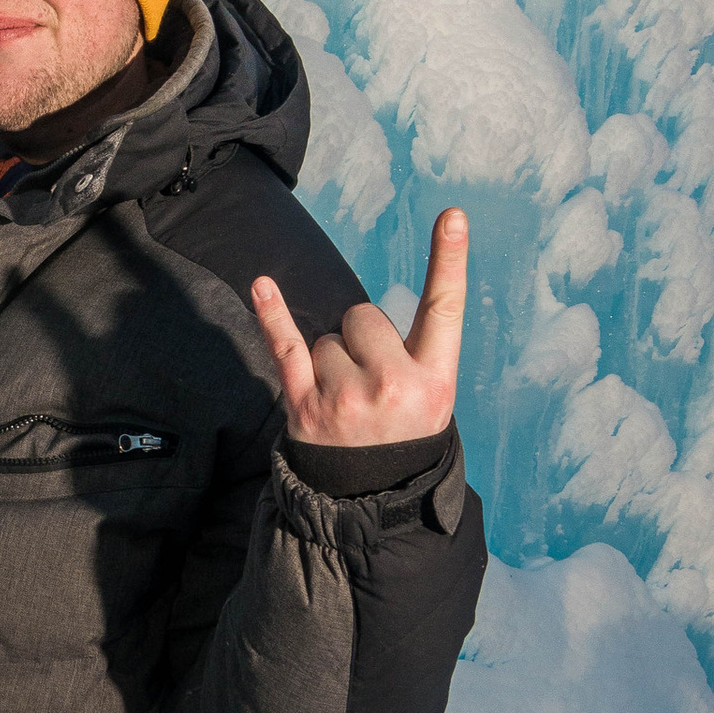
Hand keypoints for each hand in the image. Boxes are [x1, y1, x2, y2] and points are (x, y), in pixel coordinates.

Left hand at [252, 209, 466, 450]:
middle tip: (372, 384)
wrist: (372, 497)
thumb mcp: (433, 398)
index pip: (445, 308)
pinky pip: (286, 346)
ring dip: (332, 359)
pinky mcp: (305, 406)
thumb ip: (415, 350)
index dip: (449, 259)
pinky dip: (272, 315)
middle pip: (365, 316)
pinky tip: (262, 285)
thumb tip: (366, 309)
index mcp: (435, 381)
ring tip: (347, 401)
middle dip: (363, 339)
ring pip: (328, 337)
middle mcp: (393, 386)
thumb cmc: (404, 434)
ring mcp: (346, 397)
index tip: (451, 215)